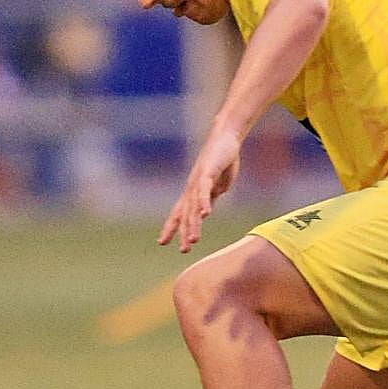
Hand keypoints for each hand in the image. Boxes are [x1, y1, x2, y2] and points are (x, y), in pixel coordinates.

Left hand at [158, 128, 241, 252]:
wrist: (226, 138)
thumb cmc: (222, 161)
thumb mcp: (217, 185)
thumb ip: (210, 198)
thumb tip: (205, 211)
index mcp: (193, 192)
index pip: (179, 213)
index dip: (171, 227)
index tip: (162, 242)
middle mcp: (191, 188)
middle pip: (185, 214)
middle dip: (183, 232)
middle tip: (183, 250)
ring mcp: (198, 181)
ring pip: (193, 207)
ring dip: (193, 224)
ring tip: (193, 241)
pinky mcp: (208, 173)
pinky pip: (205, 190)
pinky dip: (204, 202)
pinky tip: (206, 214)